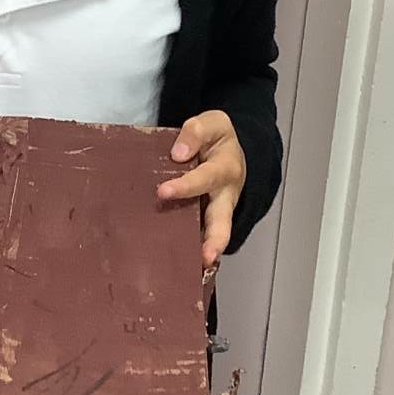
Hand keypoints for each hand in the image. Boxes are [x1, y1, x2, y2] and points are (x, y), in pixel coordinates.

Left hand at [158, 111, 246, 269]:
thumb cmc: (217, 138)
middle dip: (214, 240)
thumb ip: (196, 132)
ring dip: (205, 253)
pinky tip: (179, 269)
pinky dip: (194, 253)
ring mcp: (218, 212)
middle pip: (223, 222)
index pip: (203, 179)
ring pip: (215, 236)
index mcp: (224, 169)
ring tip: (194, 271)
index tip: (162, 192)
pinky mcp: (208, 221)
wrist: (231, 149)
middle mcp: (224, 196)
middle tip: (205, 257)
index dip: (184, 186)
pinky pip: (202, 237)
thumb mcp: (212, 122)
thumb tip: (177, 154)